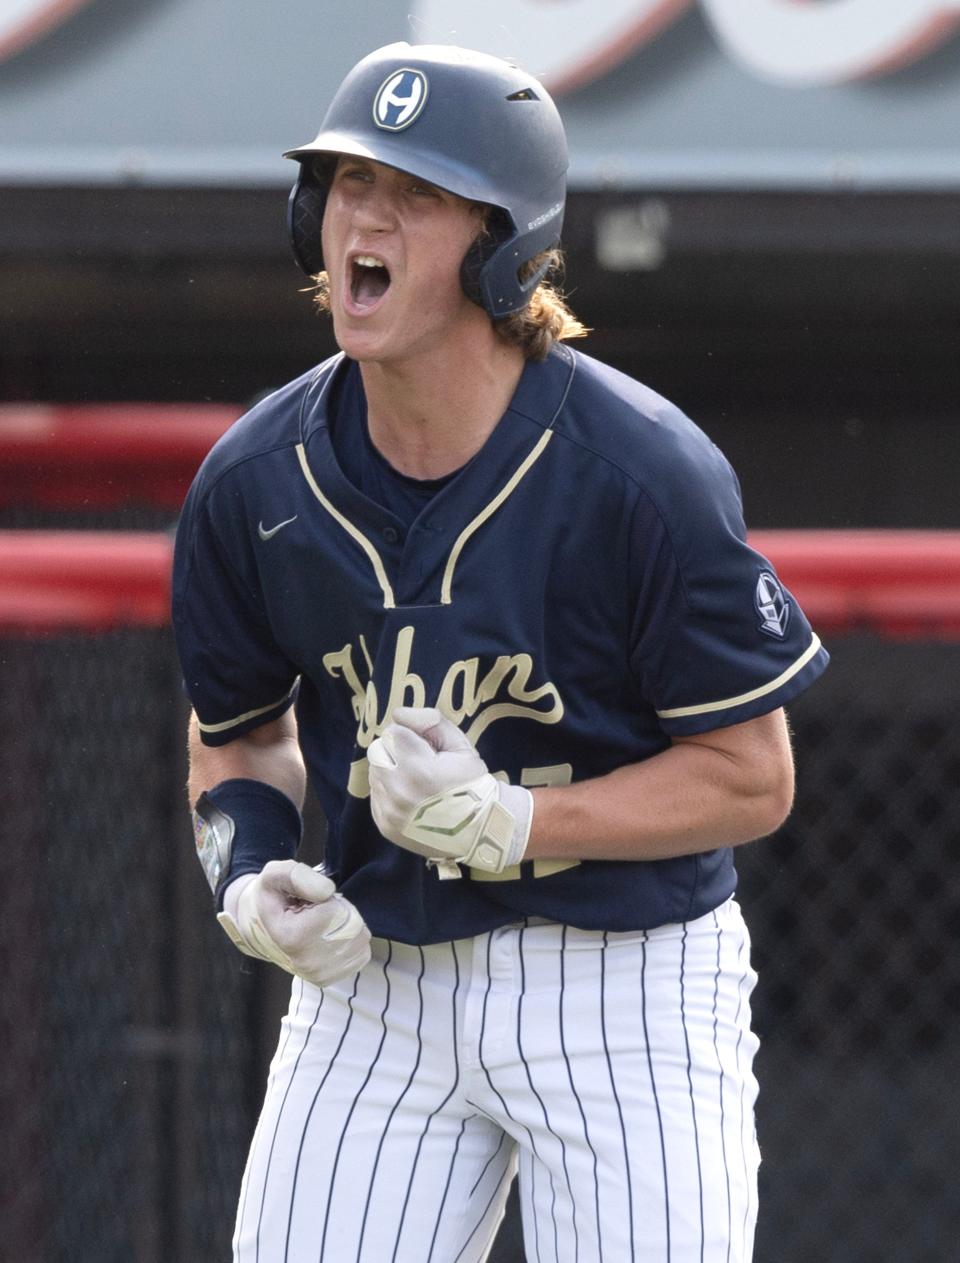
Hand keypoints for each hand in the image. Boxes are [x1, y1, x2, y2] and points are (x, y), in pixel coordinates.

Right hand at [216, 860, 370, 985]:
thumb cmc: (272, 899)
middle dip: (340, 910)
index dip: (327, 898)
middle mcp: (307, 962)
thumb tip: (327, 891)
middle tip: (317, 911)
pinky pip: (363, 952)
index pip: (336, 910)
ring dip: (347, 925)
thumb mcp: (275, 875)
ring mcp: (321, 974)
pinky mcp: (332, 979)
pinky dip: (352, 941)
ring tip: (323, 924)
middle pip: (353, 924)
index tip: (307, 902)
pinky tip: (331, 937)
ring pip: (360, 937)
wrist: (262, 929)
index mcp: (292, 937)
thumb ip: (298, 876)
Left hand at [367, 706, 531, 875]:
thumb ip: (430, 721)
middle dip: (396, 750)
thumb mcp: (460, 745)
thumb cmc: (471, 783)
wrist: (478, 830)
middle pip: (377, 751)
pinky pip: (375, 795)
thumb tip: (398, 714)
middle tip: (418, 762)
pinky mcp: (384, 825)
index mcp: (418, 769)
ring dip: (390, 770)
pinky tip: (410, 797)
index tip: (428, 748)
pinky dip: (388, 792)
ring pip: (374, 773)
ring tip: (415, 781)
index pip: (393, 732)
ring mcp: (389, 812)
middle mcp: (398, 792)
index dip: (411, 735)